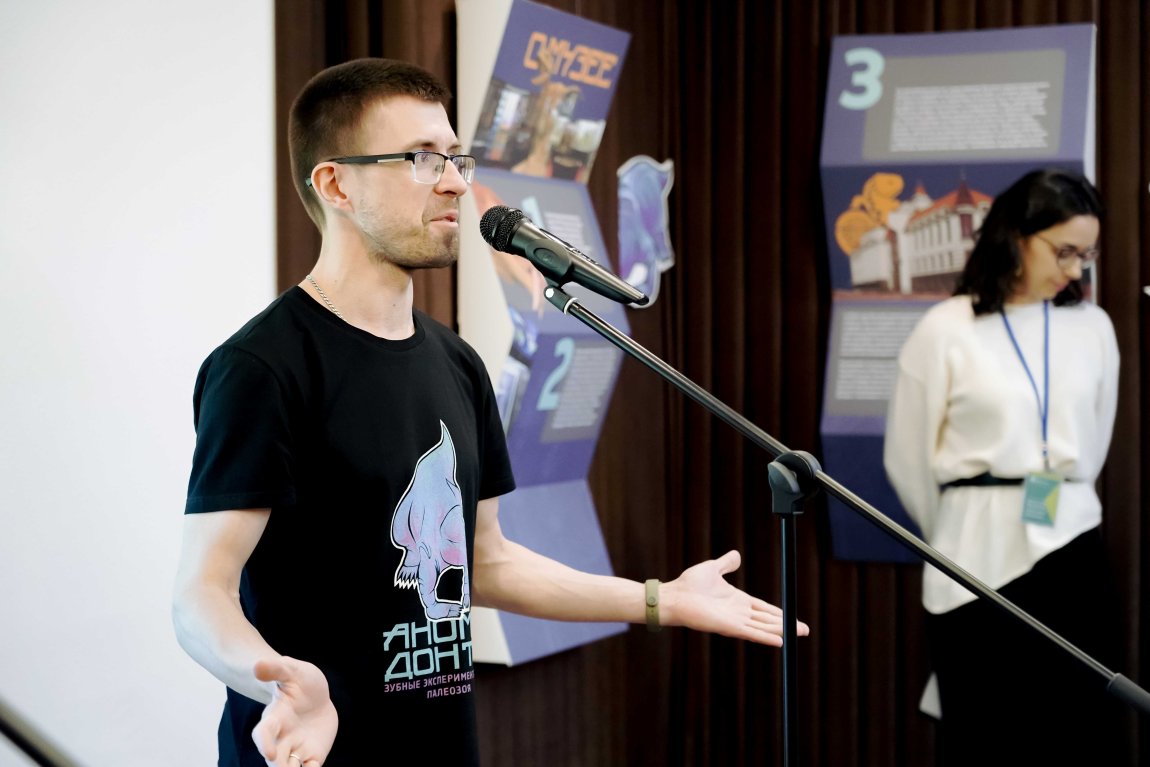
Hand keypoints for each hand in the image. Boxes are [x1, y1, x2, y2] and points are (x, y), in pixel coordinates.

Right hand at [251, 656, 337, 766]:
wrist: (315, 695)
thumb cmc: (299, 681)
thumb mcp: (291, 670)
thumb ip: (276, 669)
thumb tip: (257, 665)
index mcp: (275, 718)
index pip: (263, 733)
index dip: (264, 744)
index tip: (269, 754)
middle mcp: (282, 737)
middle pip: (274, 758)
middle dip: (277, 766)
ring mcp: (296, 747)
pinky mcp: (312, 754)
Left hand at [660, 550, 808, 645]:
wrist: (675, 595)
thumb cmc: (690, 584)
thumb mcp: (713, 569)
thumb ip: (726, 563)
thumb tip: (737, 555)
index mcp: (737, 600)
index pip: (764, 608)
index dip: (779, 612)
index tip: (792, 616)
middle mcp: (739, 613)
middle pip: (768, 620)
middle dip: (787, 624)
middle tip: (805, 630)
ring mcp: (735, 621)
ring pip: (764, 627)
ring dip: (782, 631)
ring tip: (799, 634)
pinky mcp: (729, 627)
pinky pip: (752, 633)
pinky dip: (766, 637)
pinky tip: (780, 641)